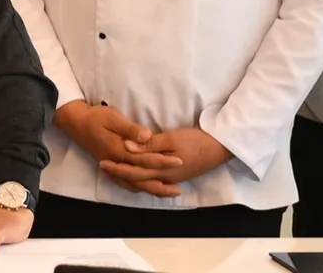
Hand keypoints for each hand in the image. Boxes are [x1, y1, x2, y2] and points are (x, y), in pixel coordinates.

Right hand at [55, 102, 183, 196]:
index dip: (162, 161)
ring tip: (169, 193)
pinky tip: (148, 188)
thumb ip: (130, 129)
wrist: (76, 123)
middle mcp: (116, 162)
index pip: (144, 159)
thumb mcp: (113, 118)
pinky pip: (125, 182)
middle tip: (180, 189)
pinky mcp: (111, 167)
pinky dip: (138, 187)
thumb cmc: (95, 117)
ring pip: (133, 183)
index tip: (179, 161)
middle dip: (161, 183)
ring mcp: (112, 167)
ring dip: (151, 189)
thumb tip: (147, 137)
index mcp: (118, 150)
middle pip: (140, 177)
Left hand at [100, 127, 232, 190]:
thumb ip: (149, 144)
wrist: (221, 148)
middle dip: (119, 174)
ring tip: (116, 172)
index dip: (117, 167)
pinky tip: (139, 177)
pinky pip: (155, 182)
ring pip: (146, 183)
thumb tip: (127, 147)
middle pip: (137, 179)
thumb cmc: (196, 141)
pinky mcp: (177, 176)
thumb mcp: (171, 139)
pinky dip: (143, 180)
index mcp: (161, 170)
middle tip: (103, 167)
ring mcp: (172, 179)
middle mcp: (165, 178)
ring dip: (130, 178)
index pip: (134, 171)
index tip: (102, 161)